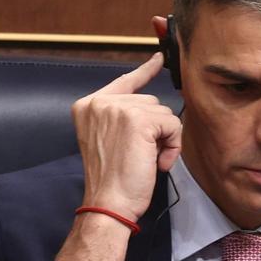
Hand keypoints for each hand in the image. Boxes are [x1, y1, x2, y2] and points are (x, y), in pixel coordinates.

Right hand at [71, 52, 181, 221]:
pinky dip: (173, 145)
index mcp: (88, 106)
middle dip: (156, 130)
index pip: (124, 81)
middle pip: (151, 102)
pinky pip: (172, 125)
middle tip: (143, 156)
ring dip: (165, 139)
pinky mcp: (139, 119)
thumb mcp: (109, 140)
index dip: (145, 71)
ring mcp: (119, 108)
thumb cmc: (112, 179)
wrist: (108, 201)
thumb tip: (154, 106)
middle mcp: (100, 102)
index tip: (160, 58)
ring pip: (164, 113)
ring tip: (148, 160)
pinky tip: (156, 162)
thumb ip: (123, 118)